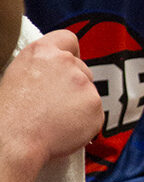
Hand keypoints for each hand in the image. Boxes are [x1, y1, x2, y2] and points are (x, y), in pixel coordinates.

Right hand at [0, 30, 101, 164]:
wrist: (11, 143)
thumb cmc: (7, 116)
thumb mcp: (16, 77)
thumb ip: (41, 69)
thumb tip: (52, 76)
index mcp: (41, 51)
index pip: (67, 38)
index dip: (70, 51)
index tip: (69, 62)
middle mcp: (66, 62)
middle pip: (82, 69)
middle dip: (74, 85)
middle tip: (54, 104)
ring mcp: (84, 84)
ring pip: (89, 92)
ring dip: (79, 104)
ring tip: (54, 120)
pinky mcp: (96, 105)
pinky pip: (95, 113)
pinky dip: (85, 122)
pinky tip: (64, 130)